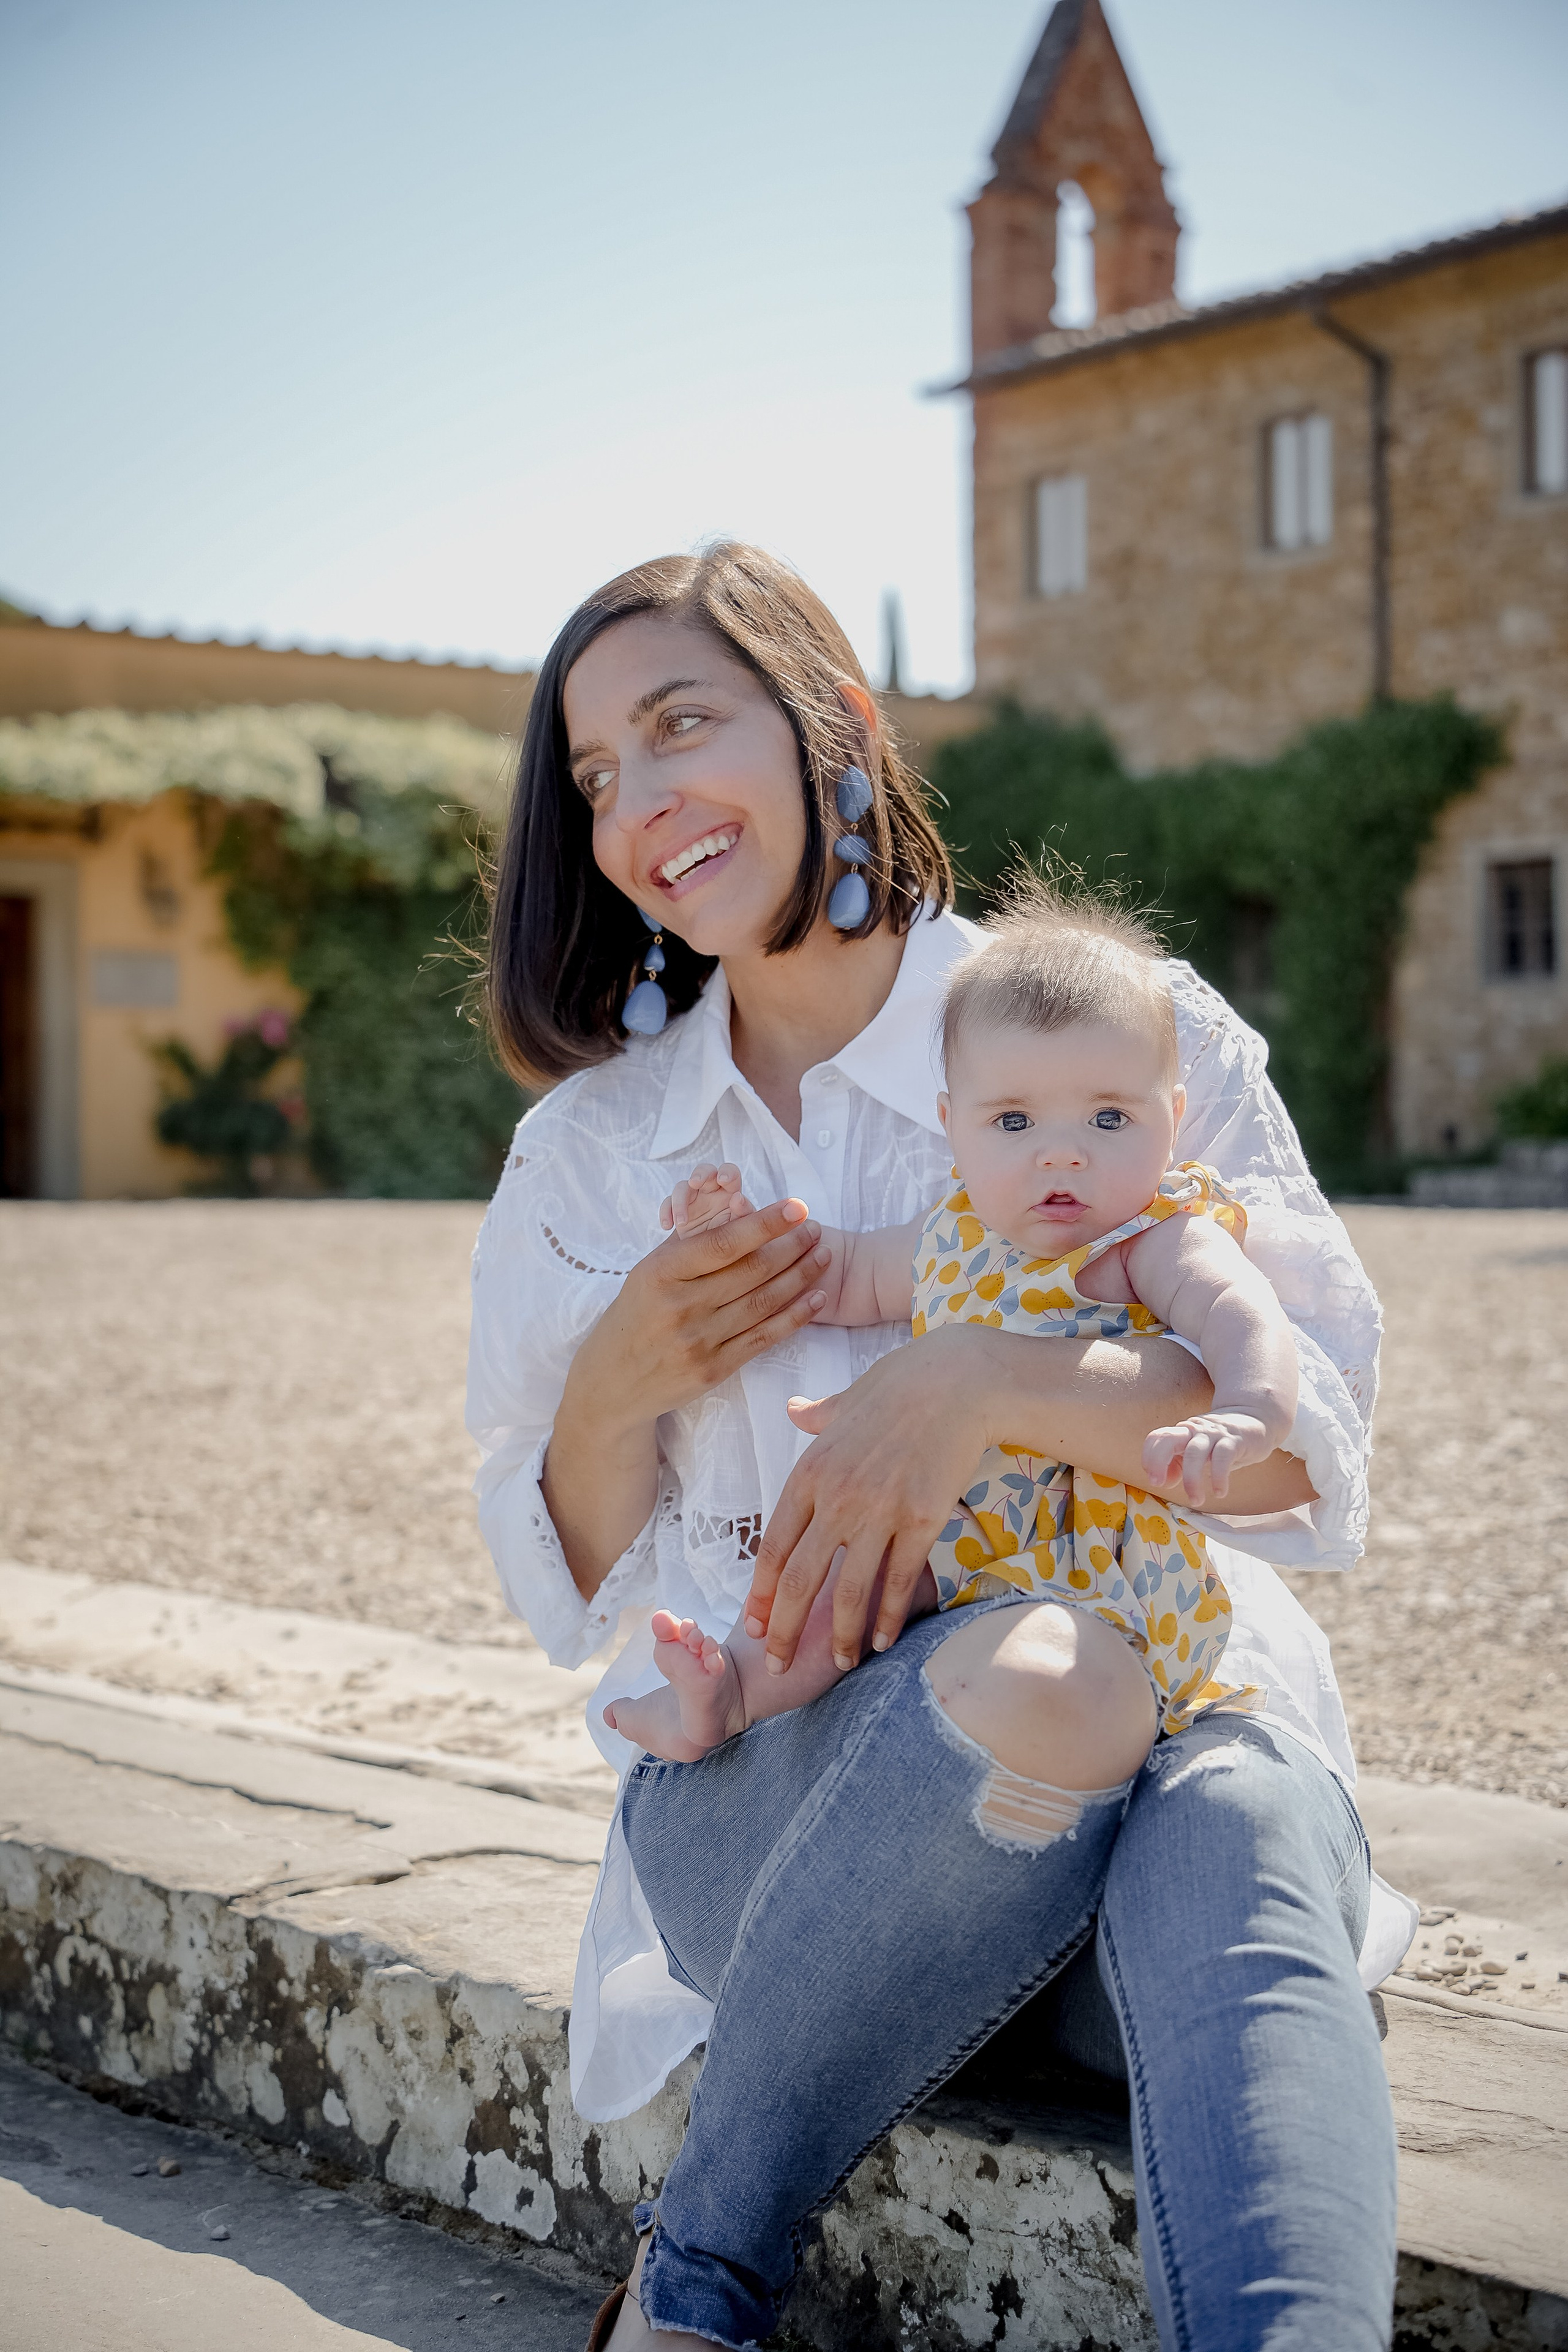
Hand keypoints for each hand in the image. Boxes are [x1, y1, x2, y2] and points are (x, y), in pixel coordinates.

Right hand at [568, 1196, 830, 1435]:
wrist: (611, 1384)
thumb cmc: (633, 1319)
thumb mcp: (646, 1275)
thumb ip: (687, 1245)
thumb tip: (732, 1208)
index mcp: (660, 1273)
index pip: (723, 1243)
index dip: (765, 1223)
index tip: (796, 1207)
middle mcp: (680, 1307)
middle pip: (751, 1271)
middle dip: (792, 1246)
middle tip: (816, 1229)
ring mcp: (698, 1342)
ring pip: (763, 1302)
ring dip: (801, 1276)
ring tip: (823, 1256)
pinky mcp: (713, 1370)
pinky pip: (764, 1338)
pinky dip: (795, 1316)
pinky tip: (816, 1297)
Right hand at [660, 1161, 754, 1236]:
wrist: (713, 1256)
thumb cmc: (733, 1238)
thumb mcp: (742, 1228)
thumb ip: (744, 1213)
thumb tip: (738, 1198)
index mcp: (730, 1191)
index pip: (730, 1173)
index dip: (727, 1172)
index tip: (723, 1180)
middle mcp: (711, 1190)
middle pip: (705, 1171)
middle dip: (700, 1174)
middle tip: (695, 1182)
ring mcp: (693, 1198)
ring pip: (682, 1186)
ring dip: (680, 1202)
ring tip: (682, 1222)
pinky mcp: (678, 1209)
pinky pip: (668, 1203)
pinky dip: (666, 1212)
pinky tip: (667, 1226)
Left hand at [744, 1325, 994, 1675]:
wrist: (957, 1380)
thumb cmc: (899, 1385)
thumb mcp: (845, 1400)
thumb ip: (815, 1415)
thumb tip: (792, 1408)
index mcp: (809, 1472)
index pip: (773, 1547)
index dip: (760, 1593)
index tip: (753, 1624)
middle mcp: (837, 1498)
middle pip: (799, 1579)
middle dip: (784, 1630)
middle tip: (776, 1665)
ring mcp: (879, 1512)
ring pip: (848, 1590)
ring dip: (839, 1635)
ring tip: (837, 1664)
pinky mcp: (921, 1520)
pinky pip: (898, 1581)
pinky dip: (887, 1617)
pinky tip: (881, 1641)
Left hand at [1141, 1410, 1275, 1506]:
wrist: (1256, 1417)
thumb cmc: (1222, 1440)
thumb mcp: (1198, 1451)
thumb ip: (1179, 1464)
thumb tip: (1165, 1481)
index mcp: (1182, 1432)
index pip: (1157, 1437)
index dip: (1150, 1457)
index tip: (1155, 1480)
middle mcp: (1194, 1430)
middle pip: (1168, 1439)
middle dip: (1158, 1461)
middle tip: (1158, 1485)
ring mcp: (1214, 1434)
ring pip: (1195, 1452)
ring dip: (1191, 1480)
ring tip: (1196, 1500)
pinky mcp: (1235, 1440)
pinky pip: (1223, 1457)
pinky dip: (1219, 1477)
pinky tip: (1219, 1492)